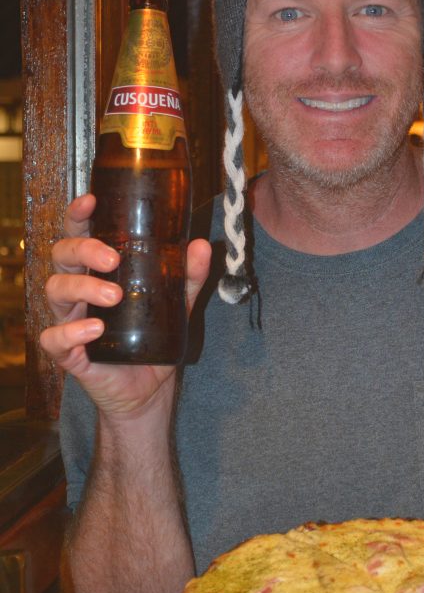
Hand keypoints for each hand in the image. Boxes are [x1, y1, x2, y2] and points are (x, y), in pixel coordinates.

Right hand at [40, 193, 211, 416]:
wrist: (151, 391)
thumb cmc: (155, 338)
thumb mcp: (178, 304)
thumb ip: (188, 276)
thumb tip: (201, 245)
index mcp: (98, 271)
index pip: (79, 234)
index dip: (78, 215)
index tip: (91, 201)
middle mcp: (79, 291)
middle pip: (61, 255)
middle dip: (83, 249)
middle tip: (112, 259)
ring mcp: (71, 320)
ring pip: (55, 290)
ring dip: (83, 286)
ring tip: (115, 295)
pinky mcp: (70, 354)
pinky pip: (53, 338)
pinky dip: (70, 332)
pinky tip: (95, 329)